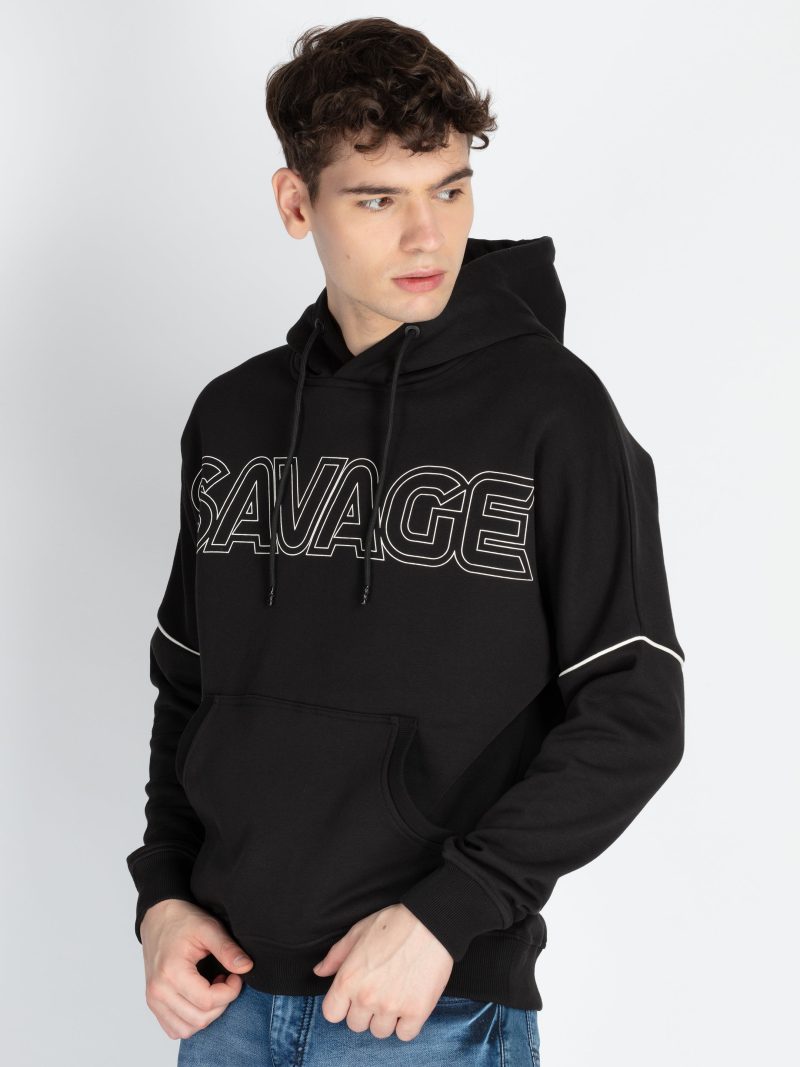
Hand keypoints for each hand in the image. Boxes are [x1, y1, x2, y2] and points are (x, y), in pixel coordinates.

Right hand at [140, 899, 253, 1039]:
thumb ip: (228, 949)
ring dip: (207, 1015)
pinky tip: (199, 998)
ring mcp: (153, 1000)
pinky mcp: (154, 1004)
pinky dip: (191, 1021)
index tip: (236, 975)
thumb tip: (247, 968)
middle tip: (226, 980)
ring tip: (212, 988)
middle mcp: (158, 991)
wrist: (158, 917)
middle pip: (199, 1019)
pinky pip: (174, 1029)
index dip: (230, 992)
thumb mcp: (209, 928)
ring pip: (187, 1029)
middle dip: (221, 1003)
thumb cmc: (183, 920)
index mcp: (171, 972)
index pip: (208, 1001)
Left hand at [311, 903, 453, 1040]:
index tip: (353, 996)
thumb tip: (320, 971)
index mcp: (348, 979)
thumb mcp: (358, 931)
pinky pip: (405, 1034)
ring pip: (380, 1032)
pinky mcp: (416, 1012)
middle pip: (356, 1025)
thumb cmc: (393, 923)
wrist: (431, 922)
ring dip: (386, 1019)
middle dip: (365, 1011)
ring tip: (396, 995)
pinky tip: (410, 1003)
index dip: (341, 1005)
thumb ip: (336, 955)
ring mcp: (391, 1007)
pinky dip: (407, 1024)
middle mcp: (366, 997)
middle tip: (379, 991)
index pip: (331, 1014)